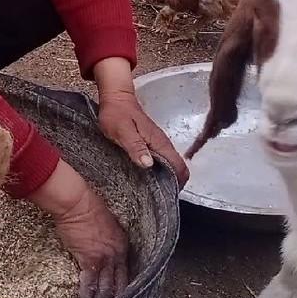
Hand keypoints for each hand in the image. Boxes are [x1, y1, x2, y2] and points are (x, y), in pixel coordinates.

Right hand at [27, 159, 128, 297]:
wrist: (76, 202)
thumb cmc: (87, 206)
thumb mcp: (104, 223)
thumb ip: (107, 238)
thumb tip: (101, 245)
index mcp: (122, 245)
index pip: (127, 272)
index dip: (126, 288)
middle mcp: (117, 254)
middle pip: (121, 284)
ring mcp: (105, 258)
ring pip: (107, 288)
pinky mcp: (89, 260)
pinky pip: (90, 284)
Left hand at [93, 58, 188, 186]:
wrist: (115, 97)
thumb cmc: (117, 114)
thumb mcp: (122, 132)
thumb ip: (135, 146)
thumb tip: (149, 164)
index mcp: (159, 143)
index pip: (180, 167)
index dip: (178, 184)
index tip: (166, 198)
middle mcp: (162, 144)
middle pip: (176, 169)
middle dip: (170, 185)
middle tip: (154, 200)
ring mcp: (156, 144)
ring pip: (167, 166)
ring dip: (162, 179)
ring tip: (147, 194)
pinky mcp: (149, 143)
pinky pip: (158, 161)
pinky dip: (154, 171)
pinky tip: (141, 179)